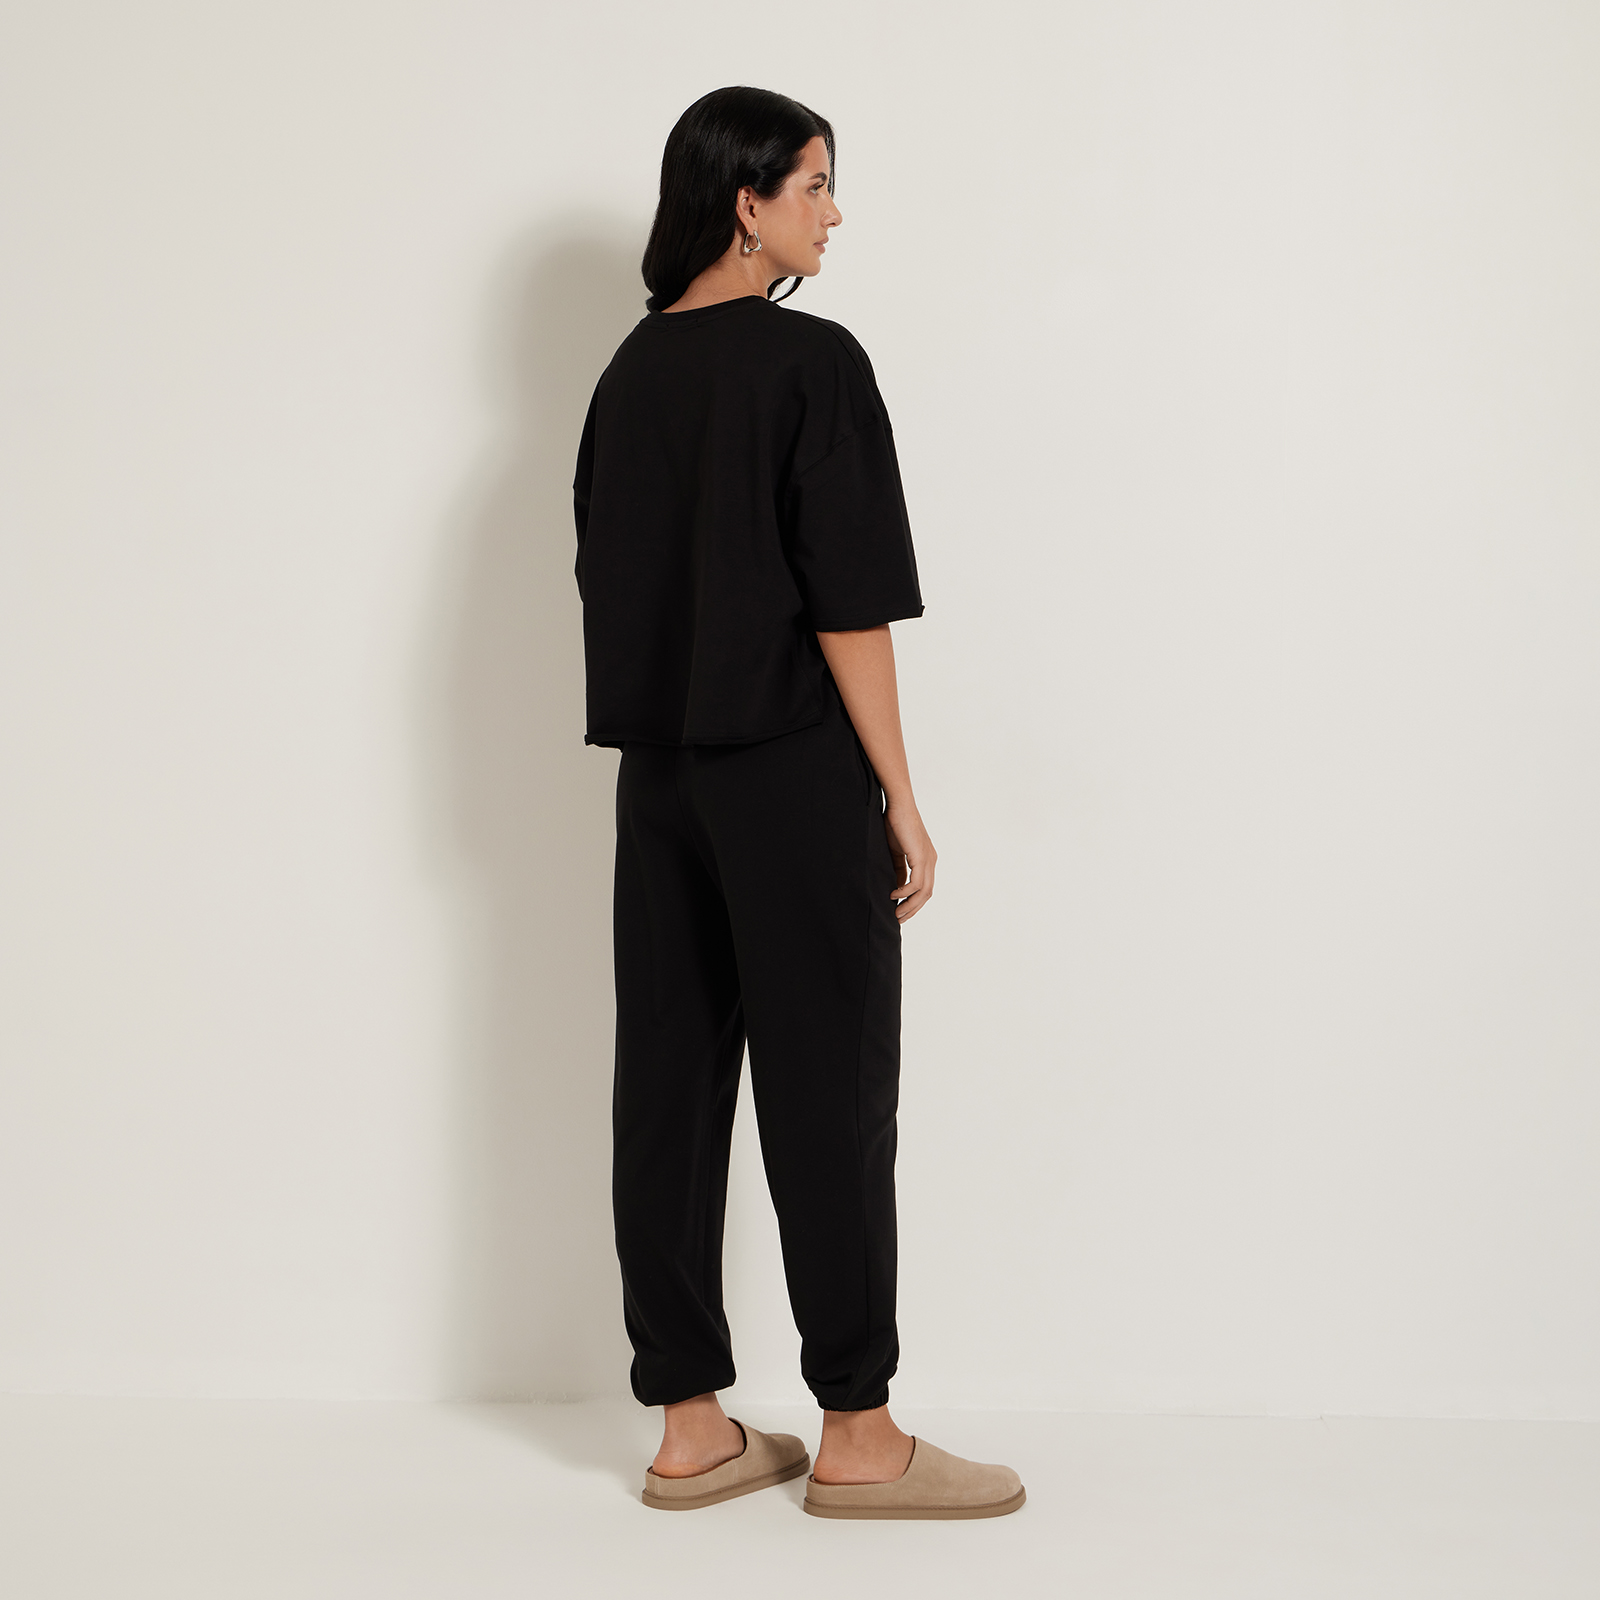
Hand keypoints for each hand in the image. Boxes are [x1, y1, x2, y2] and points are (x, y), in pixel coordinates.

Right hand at [884, 801, 935, 921]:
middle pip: (926, 894)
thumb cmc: (894, 824)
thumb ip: (898, 869)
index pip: (924, 888)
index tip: (900, 912)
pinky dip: (905, 892)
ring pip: (923, 892)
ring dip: (909, 905)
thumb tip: (896, 887)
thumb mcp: (895, 852)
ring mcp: (928, 859)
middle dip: (912, 909)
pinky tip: (893, 895)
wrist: (898, 805)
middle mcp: (931, 861)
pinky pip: (916, 883)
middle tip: (898, 919)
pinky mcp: (920, 857)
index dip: (913, 902)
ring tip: (896, 913)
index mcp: (926, 859)